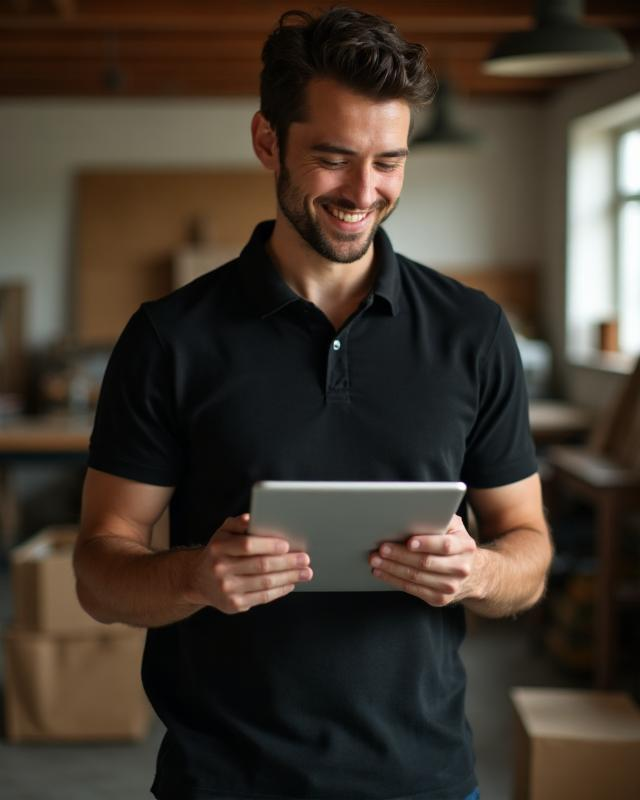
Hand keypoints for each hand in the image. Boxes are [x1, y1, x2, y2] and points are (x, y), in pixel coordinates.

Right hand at [188, 513, 311, 613]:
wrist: (198, 580)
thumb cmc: (217, 552)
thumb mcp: (222, 533)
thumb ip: (237, 523)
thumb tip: (252, 518)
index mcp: (219, 548)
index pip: (247, 545)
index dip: (269, 545)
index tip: (287, 545)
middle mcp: (221, 569)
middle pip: (261, 565)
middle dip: (287, 562)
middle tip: (305, 559)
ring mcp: (227, 589)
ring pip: (265, 583)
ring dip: (289, 577)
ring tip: (305, 572)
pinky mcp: (234, 605)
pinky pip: (262, 597)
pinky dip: (280, 590)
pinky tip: (290, 583)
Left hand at [368, 515, 481, 606]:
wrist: (473, 572)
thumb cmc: (454, 542)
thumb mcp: (453, 526)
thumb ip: (438, 519)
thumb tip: (413, 513)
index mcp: (465, 546)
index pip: (445, 545)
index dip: (426, 543)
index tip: (409, 541)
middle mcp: (461, 568)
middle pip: (426, 563)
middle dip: (400, 555)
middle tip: (381, 549)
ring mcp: (451, 586)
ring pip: (416, 578)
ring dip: (392, 569)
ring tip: (376, 560)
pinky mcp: (440, 599)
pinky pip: (413, 590)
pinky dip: (394, 580)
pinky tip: (382, 572)